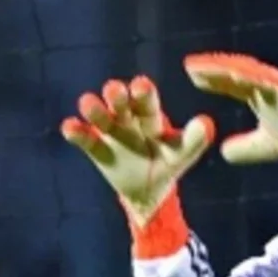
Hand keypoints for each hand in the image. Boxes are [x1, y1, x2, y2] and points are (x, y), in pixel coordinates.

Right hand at [61, 76, 214, 254]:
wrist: (149, 190)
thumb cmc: (167, 164)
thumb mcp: (181, 154)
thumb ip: (194, 140)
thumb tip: (207, 123)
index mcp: (151, 116)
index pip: (147, 102)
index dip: (143, 94)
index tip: (141, 86)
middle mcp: (128, 118)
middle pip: (120, 103)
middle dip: (117, 96)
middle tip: (114, 90)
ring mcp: (110, 131)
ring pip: (100, 116)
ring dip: (94, 109)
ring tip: (89, 104)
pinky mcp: (96, 148)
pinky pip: (84, 139)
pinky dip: (76, 132)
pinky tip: (69, 127)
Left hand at [182, 53, 277, 196]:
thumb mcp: (263, 147)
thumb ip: (244, 148)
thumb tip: (223, 152)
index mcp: (261, 94)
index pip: (231, 83)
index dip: (212, 79)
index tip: (190, 75)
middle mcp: (267, 85)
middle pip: (234, 72)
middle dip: (212, 68)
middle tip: (188, 65)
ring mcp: (276, 85)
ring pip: (245, 71)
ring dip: (223, 67)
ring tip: (201, 67)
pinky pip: (260, 78)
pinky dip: (244, 74)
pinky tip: (226, 72)